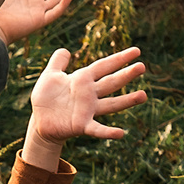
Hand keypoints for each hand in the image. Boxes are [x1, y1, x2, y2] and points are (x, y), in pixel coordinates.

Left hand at [24, 46, 146, 170]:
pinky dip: (108, 132)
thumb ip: (58, 62)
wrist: (40, 120)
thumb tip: (65, 50)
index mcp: (83, 79)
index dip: (119, 58)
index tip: (137, 51)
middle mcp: (90, 94)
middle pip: (111, 82)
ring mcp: (88, 110)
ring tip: (144, 96)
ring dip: (127, 101)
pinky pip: (97, 129)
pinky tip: (121, 133)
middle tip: (142, 66)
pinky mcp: (82, 125)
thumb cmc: (46, 97)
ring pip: (111, 104)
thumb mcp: (50, 75)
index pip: (104, 66)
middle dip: (126, 75)